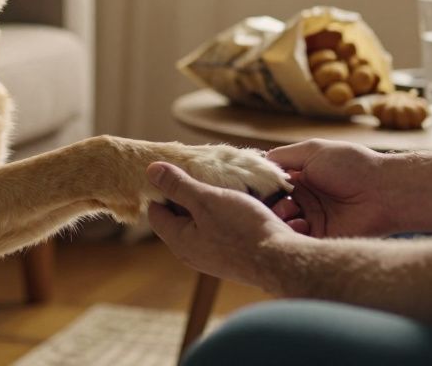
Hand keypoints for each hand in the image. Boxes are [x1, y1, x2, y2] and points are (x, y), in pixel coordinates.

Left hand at [145, 162, 296, 289]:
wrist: (280, 260)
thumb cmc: (242, 229)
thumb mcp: (207, 200)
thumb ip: (178, 186)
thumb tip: (151, 170)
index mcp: (179, 240)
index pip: (155, 212)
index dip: (162, 190)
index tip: (178, 173)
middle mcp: (191, 253)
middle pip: (178, 217)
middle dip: (187, 195)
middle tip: (202, 175)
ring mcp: (211, 257)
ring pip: (201, 223)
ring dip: (208, 204)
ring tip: (223, 187)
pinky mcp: (230, 257)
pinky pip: (218, 231)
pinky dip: (223, 215)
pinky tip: (238, 204)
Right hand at [267, 140, 395, 237]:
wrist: (384, 191)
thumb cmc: (351, 165)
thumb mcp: (312, 151)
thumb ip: (282, 156)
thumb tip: (255, 164)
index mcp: (300, 179)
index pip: (269, 185)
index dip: (259, 186)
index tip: (252, 186)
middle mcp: (303, 200)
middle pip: (271, 206)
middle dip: (269, 204)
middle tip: (278, 200)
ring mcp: (311, 220)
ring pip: (281, 224)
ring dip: (280, 218)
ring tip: (290, 212)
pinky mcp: (320, 238)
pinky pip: (296, 240)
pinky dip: (293, 232)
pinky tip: (302, 223)